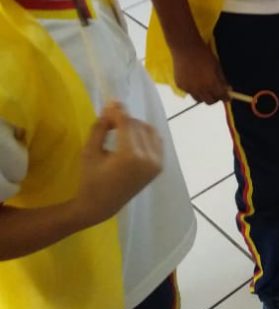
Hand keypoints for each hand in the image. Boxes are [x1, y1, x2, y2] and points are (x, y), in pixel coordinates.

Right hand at [73, 102, 162, 227]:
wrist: (101, 206)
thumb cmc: (90, 179)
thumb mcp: (89, 151)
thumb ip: (100, 127)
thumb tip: (111, 106)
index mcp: (130, 155)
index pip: (127, 123)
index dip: (118, 111)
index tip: (110, 102)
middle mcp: (148, 158)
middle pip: (137, 125)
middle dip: (123, 119)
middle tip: (108, 121)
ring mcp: (157, 162)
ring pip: (149, 130)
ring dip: (135, 126)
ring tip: (119, 131)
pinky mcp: (160, 166)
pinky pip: (156, 140)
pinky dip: (145, 135)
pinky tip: (132, 138)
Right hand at [171, 42, 228, 103]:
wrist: (186, 48)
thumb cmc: (203, 54)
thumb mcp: (217, 66)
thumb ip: (222, 79)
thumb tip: (227, 88)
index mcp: (211, 83)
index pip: (221, 96)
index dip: (225, 98)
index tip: (227, 98)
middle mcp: (200, 88)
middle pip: (210, 101)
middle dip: (215, 98)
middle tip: (217, 93)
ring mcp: (189, 88)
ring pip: (198, 99)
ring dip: (204, 96)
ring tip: (205, 88)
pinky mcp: (180, 86)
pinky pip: (189, 92)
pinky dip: (193, 90)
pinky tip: (194, 81)